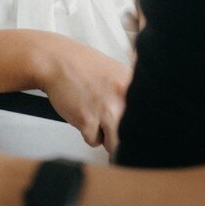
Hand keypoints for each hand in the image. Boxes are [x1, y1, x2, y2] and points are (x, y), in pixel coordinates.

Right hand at [37, 33, 130, 154]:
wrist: (57, 61)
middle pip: (131, 136)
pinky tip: (83, 114)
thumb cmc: (83, 67)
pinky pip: (93, 141)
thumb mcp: (115, 74)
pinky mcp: (88, 121)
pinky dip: (88, 133)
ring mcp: (106, 110)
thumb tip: (139, 121)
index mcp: (133, 84)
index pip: (147, 119)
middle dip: (121, 136)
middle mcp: (123, 98)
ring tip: (97, 118)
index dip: (139, 130)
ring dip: (106, 137)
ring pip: (115, 144)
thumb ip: (129, 95)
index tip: (133, 133)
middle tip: (111, 126)